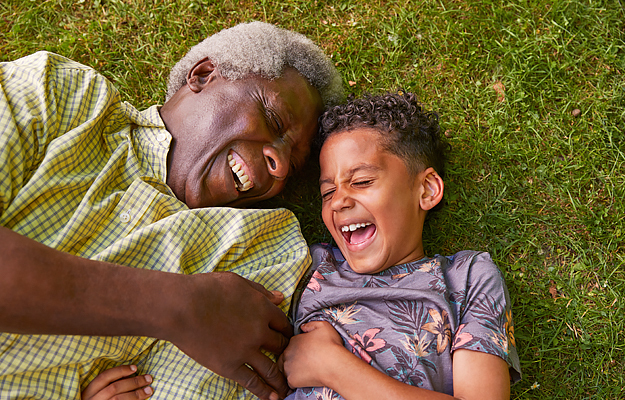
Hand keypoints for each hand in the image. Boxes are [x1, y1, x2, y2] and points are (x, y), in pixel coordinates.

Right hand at [81, 365, 152, 399]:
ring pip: (119, 399)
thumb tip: (129, 375)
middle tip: (148, 378)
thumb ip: (109, 384)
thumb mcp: (98, 393)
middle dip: (134, 382)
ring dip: (136, 394)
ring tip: (149, 390)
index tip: (135, 368)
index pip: (104, 376)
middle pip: (115, 388)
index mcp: (89, 391)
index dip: (121, 370)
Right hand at [166, 272, 292, 399]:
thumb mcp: (238, 282)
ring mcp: (245, 350)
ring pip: (271, 368)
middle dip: (286, 354)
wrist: (180, 307)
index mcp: (263, 309)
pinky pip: (252, 382)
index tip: (286, 338)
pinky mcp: (230, 366)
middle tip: (290, 362)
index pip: (283, 323)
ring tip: (288, 389)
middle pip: (280, 345)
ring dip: (281, 380)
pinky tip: (272, 398)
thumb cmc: (206, 289)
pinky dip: (264, 391)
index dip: (286, 331)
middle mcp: (259, 331)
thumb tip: (281, 298)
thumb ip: (261, 291)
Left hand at [280, 320, 344, 388]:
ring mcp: (288, 367)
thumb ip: (310, 325)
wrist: (335, 365)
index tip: (307, 353)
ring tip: (306, 372)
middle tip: (306, 364)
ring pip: (285, 370)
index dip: (299, 350)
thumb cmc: (331, 345)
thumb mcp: (323, 326)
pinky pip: (290, 382)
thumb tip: (302, 327)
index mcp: (294, 340)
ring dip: (293, 371)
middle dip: (293, 360)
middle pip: (285, 357)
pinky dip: (296, 382)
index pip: (291, 345)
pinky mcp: (291, 380)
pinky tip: (306, 380)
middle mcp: (287, 353)